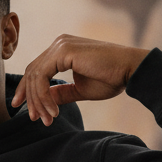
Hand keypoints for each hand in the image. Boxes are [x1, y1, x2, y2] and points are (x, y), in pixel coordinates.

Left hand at [12, 35, 149, 125]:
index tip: (30, 112)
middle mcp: (59, 43)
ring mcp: (61, 45)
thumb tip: (44, 100)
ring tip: (47, 119)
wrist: (131, 70)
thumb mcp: (80, 89)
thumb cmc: (111, 78)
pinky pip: (43, 76)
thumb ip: (61, 93)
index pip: (37, 70)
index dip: (29, 91)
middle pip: (32, 72)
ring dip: (38, 101)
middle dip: (31, 98)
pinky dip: (44, 96)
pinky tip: (54, 111)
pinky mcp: (64, 51)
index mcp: (62, 49)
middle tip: (34, 118)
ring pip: (35, 76)